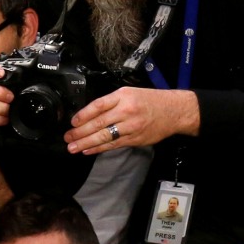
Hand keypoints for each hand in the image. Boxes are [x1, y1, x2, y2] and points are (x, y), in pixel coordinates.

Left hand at [65, 87, 200, 154]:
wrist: (174, 111)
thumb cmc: (150, 100)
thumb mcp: (129, 93)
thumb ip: (110, 102)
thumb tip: (89, 114)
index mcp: (122, 97)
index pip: (98, 106)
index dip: (83, 115)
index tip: (72, 122)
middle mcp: (126, 111)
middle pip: (99, 123)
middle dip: (80, 132)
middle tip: (68, 137)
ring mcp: (131, 127)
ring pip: (105, 136)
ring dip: (87, 143)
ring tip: (73, 147)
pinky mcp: (135, 139)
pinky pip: (114, 145)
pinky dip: (100, 148)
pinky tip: (89, 150)